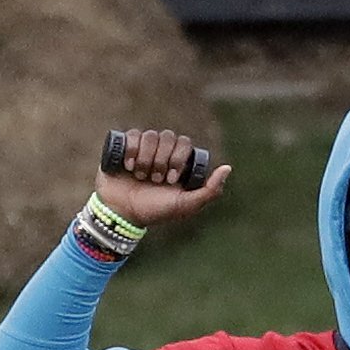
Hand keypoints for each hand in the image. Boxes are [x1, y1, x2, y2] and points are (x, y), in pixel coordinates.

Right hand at [94, 128, 230, 227]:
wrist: (122, 214)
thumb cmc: (154, 211)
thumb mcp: (185, 205)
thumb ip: (210, 191)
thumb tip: (227, 167)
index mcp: (177, 161)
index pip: (184, 143)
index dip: (178, 158)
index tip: (171, 179)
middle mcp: (161, 152)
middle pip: (168, 137)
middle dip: (162, 160)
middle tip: (155, 180)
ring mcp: (143, 148)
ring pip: (150, 135)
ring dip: (146, 158)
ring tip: (139, 176)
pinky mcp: (124, 147)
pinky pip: (132, 135)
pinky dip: (131, 150)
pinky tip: (128, 166)